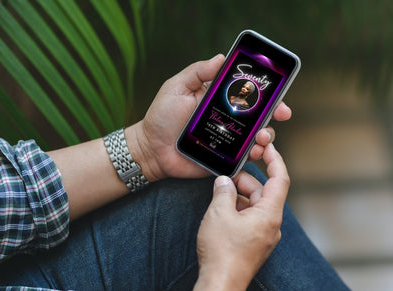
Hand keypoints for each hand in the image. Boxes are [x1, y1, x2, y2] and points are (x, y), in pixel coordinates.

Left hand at [126, 55, 290, 181]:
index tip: (278, 93)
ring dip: (267, 135)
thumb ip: (197, 72)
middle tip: (280, 114)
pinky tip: (255, 152)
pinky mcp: (224, 158)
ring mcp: (227, 139)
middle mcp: (227, 118)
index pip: (247, 93)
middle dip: (274, 114)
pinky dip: (254, 155)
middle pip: (258, 115)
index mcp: (218, 99)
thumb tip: (221, 57)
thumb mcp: (176, 87)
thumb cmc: (161, 116)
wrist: (151, 149)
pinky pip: (244, 158)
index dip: (266, 92)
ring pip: (256, 136)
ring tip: (262, 137)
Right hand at [194, 144, 289, 290]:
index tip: (268, 147)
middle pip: (263, 192)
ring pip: (255, 205)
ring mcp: (264, 235)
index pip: (280, 179)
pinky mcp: (254, 242)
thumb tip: (223, 182)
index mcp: (269, 214)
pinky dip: (238, 209)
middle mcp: (271, 224)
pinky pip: (250, 218)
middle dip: (245, 181)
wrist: (220, 282)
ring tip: (220, 193)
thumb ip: (223, 191)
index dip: (275, 160)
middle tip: (226, 175)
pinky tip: (222, 209)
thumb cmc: (223, 252)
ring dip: (239, 196)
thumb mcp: (219, 213)